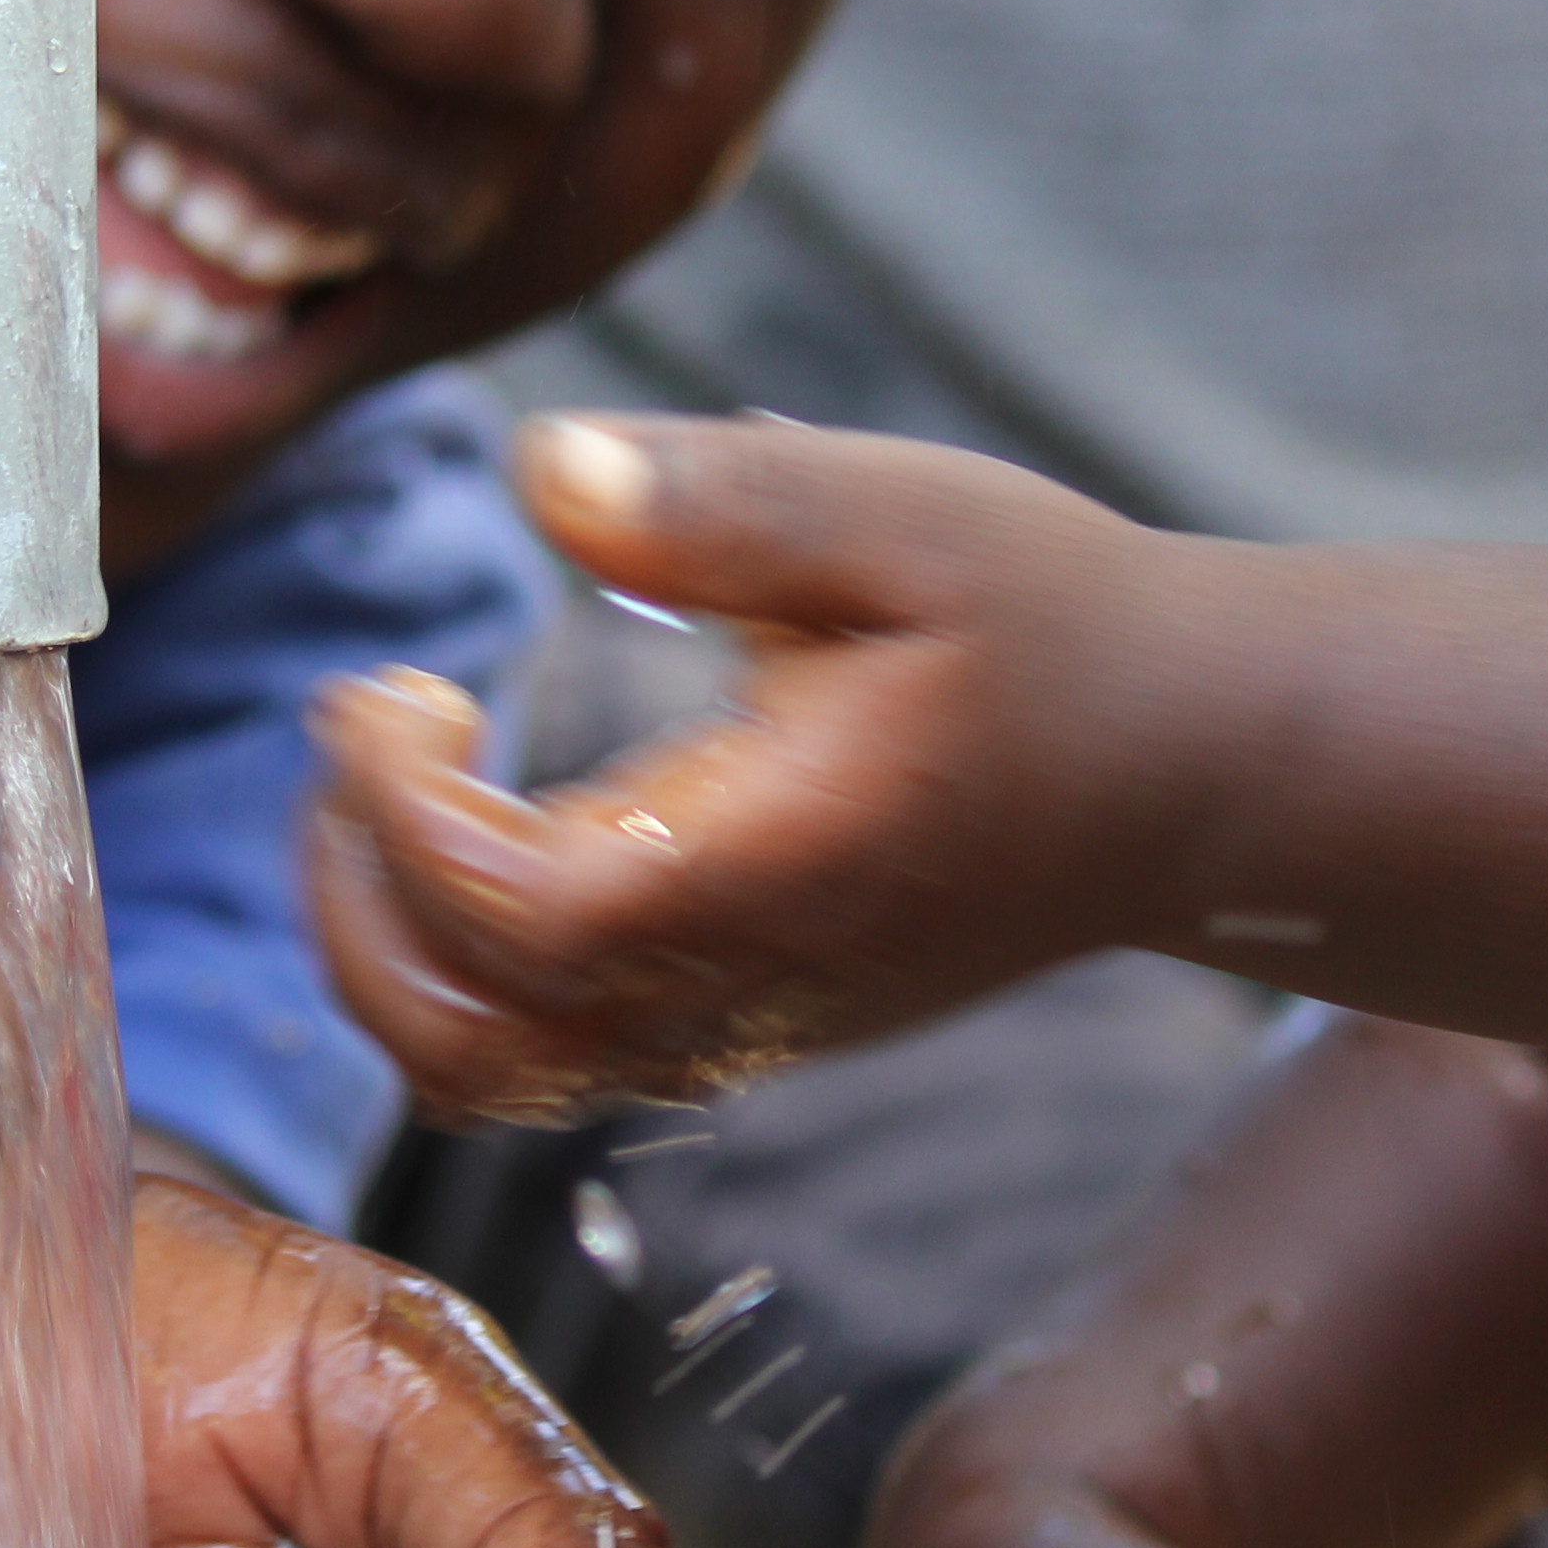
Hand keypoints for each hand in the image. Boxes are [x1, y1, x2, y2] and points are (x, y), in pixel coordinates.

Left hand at [308, 414, 1163, 1120]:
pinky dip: (461, 964)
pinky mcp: (742, 1029)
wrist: (1194, 772)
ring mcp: (741, 1030)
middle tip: (368, 728)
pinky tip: (492, 808)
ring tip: (401, 777)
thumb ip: (723, 503)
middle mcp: (744, 986)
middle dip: (353, 900)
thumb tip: (539, 467)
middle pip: (463, 1048)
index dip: (401, 818)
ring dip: (391, 946)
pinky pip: (551, 1058)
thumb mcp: (911, 518)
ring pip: (493, 1080)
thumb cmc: (1057, 631)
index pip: (515, 919)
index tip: (387, 685)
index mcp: (775, 871)